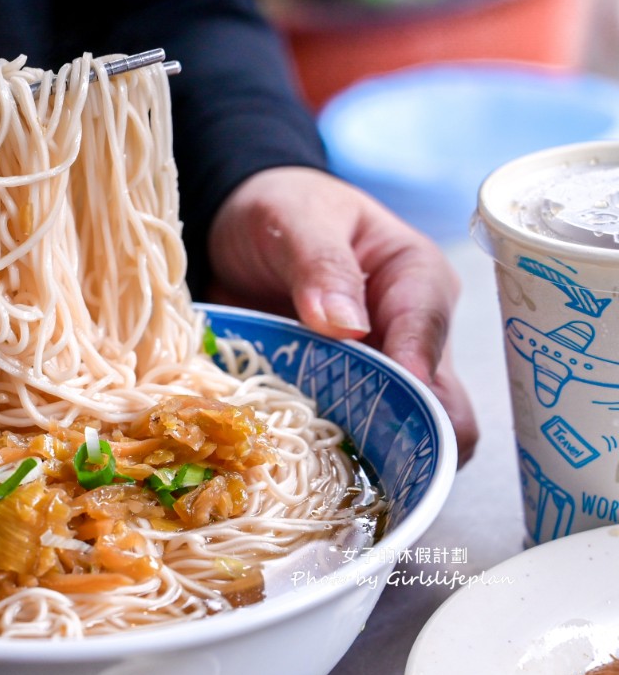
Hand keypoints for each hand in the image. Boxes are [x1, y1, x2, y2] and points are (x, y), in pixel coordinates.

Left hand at [206, 166, 478, 464]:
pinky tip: (304, 466)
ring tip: (324, 466)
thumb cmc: (280, 208)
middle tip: (356, 452)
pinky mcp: (337, 398)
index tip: (384, 397)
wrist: (235, 226)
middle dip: (406, 434)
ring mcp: (376, 374)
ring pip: (401, 435)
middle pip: (439, 405)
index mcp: (417, 280)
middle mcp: (410, 336)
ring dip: (368, 454)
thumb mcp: (295, 218)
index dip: (412, 370)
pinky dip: (333, 457)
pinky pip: (351, 442)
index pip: (430, 332)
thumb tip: (345, 323)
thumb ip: (321, 262)